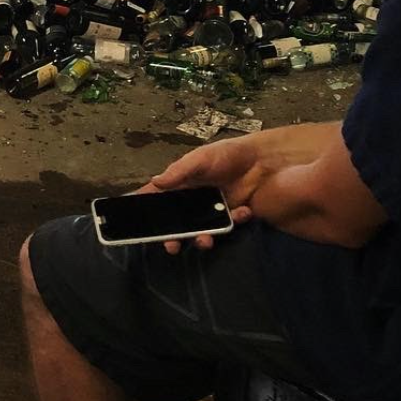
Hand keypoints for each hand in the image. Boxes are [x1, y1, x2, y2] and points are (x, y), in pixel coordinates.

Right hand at [139, 137, 263, 254]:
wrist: (263, 160)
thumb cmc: (227, 155)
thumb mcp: (201, 158)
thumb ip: (179, 171)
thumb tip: (155, 181)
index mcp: (181, 184)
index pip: (159, 198)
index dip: (148, 210)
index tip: (137, 225)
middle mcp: (193, 200)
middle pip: (176, 223)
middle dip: (172, 237)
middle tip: (171, 246)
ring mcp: (212, 211)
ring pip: (200, 231)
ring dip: (200, 239)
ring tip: (204, 240)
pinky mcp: (230, 217)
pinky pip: (227, 227)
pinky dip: (232, 223)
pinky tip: (243, 212)